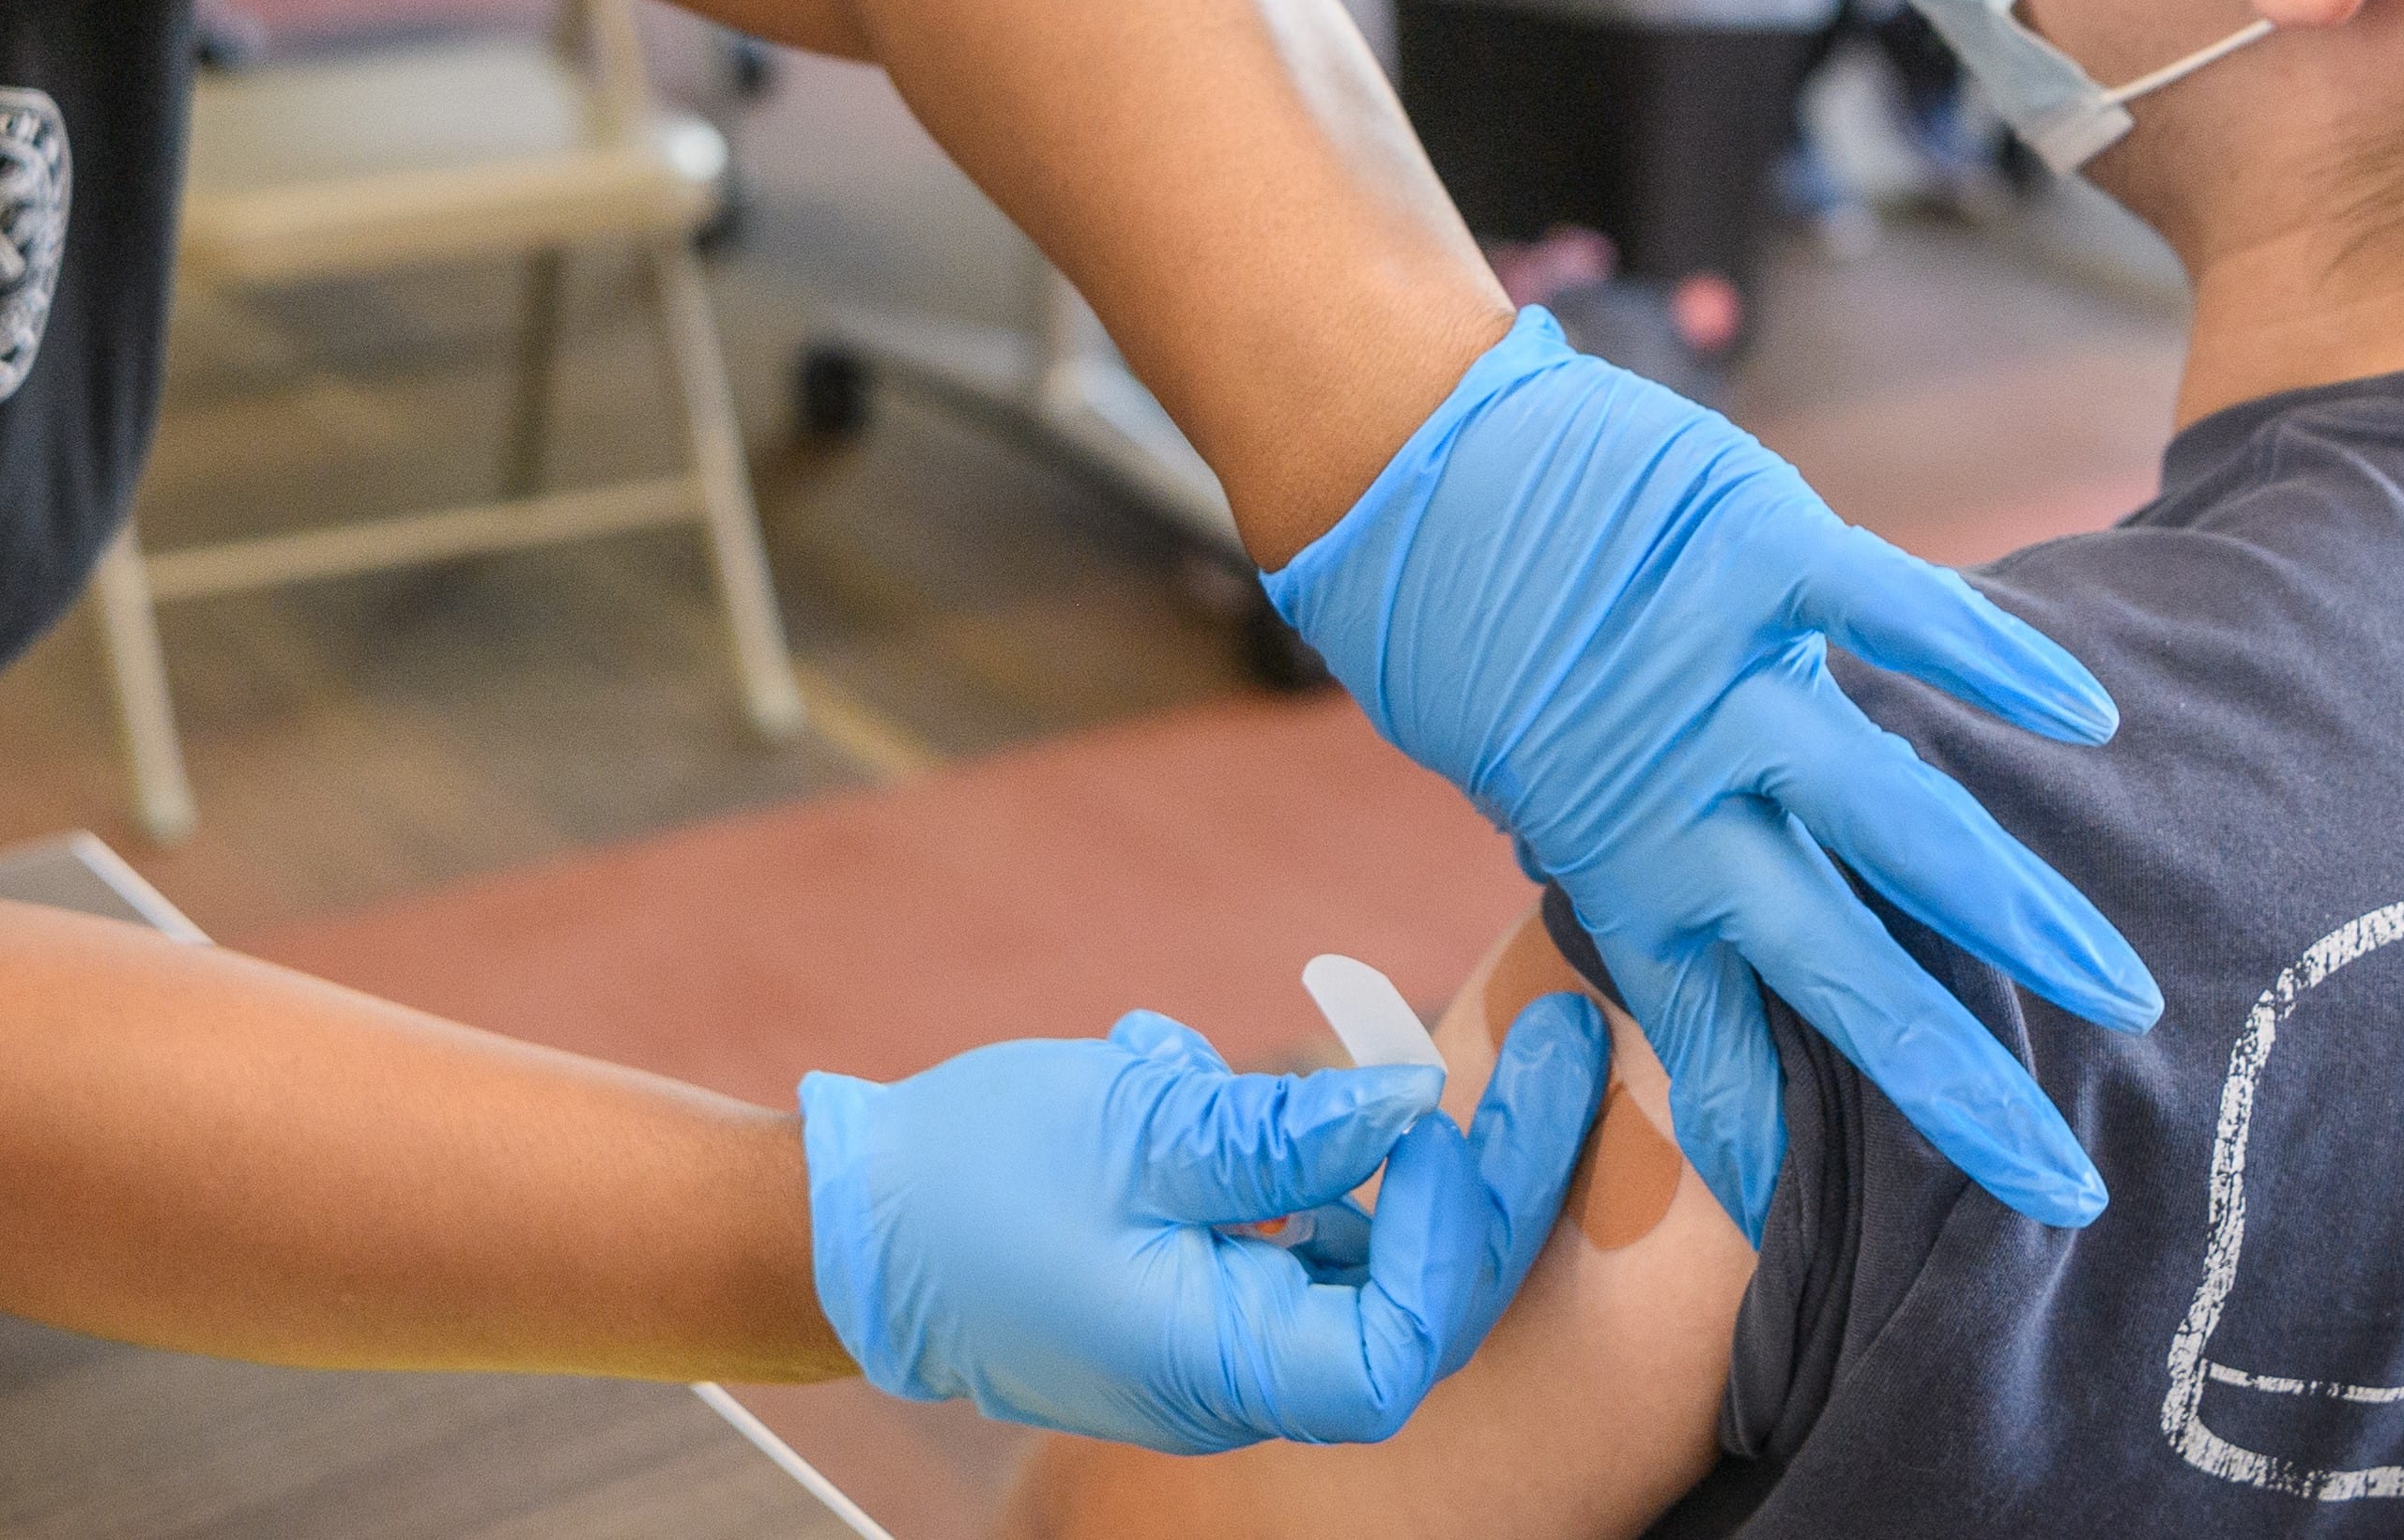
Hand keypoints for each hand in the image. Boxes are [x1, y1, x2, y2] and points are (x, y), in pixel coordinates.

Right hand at [801, 996, 1607, 1449]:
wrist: (848, 1223)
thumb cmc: (971, 1182)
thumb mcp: (1139, 1128)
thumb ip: (1284, 1131)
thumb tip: (1411, 1102)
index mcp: (1225, 1364)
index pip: (1410, 1336)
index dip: (1466, 1228)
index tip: (1467, 1109)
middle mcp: (1237, 1377)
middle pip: (1413, 1292)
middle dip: (1484, 1167)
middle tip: (1556, 1046)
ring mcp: (1218, 1339)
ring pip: (1356, 1248)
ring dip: (1367, 1144)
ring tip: (1342, 1026)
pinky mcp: (1194, 1294)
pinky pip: (1284, 1227)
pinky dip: (1279, 1150)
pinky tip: (1190, 1069)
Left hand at [1271, 311, 2157, 1238]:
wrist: (1403, 465)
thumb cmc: (1472, 629)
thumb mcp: (1540, 780)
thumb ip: (1636, 861)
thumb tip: (1698, 959)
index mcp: (1625, 869)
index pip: (1720, 1043)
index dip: (1775, 1142)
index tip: (1831, 1232)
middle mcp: (1682, 799)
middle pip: (1843, 976)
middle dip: (1958, 1087)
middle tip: (2062, 1185)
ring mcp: (1723, 678)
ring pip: (1894, 823)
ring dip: (2015, 914)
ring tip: (2118, 992)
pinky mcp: (1754, 552)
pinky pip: (1891, 613)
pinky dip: (1989, 660)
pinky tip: (2087, 715)